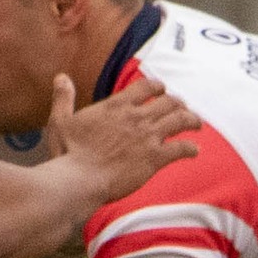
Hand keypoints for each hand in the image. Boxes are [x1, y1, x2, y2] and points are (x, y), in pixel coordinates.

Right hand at [48, 73, 198, 201]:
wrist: (79, 180)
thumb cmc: (68, 154)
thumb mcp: (60, 121)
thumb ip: (63, 98)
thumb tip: (61, 77)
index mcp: (116, 106)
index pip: (146, 87)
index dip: (157, 87)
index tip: (162, 90)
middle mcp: (136, 117)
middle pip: (168, 101)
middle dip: (178, 103)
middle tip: (182, 108)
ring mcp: (148, 137)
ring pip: (180, 120)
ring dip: (191, 120)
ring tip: (196, 124)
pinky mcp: (155, 158)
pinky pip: (181, 148)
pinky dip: (190, 148)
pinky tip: (194, 151)